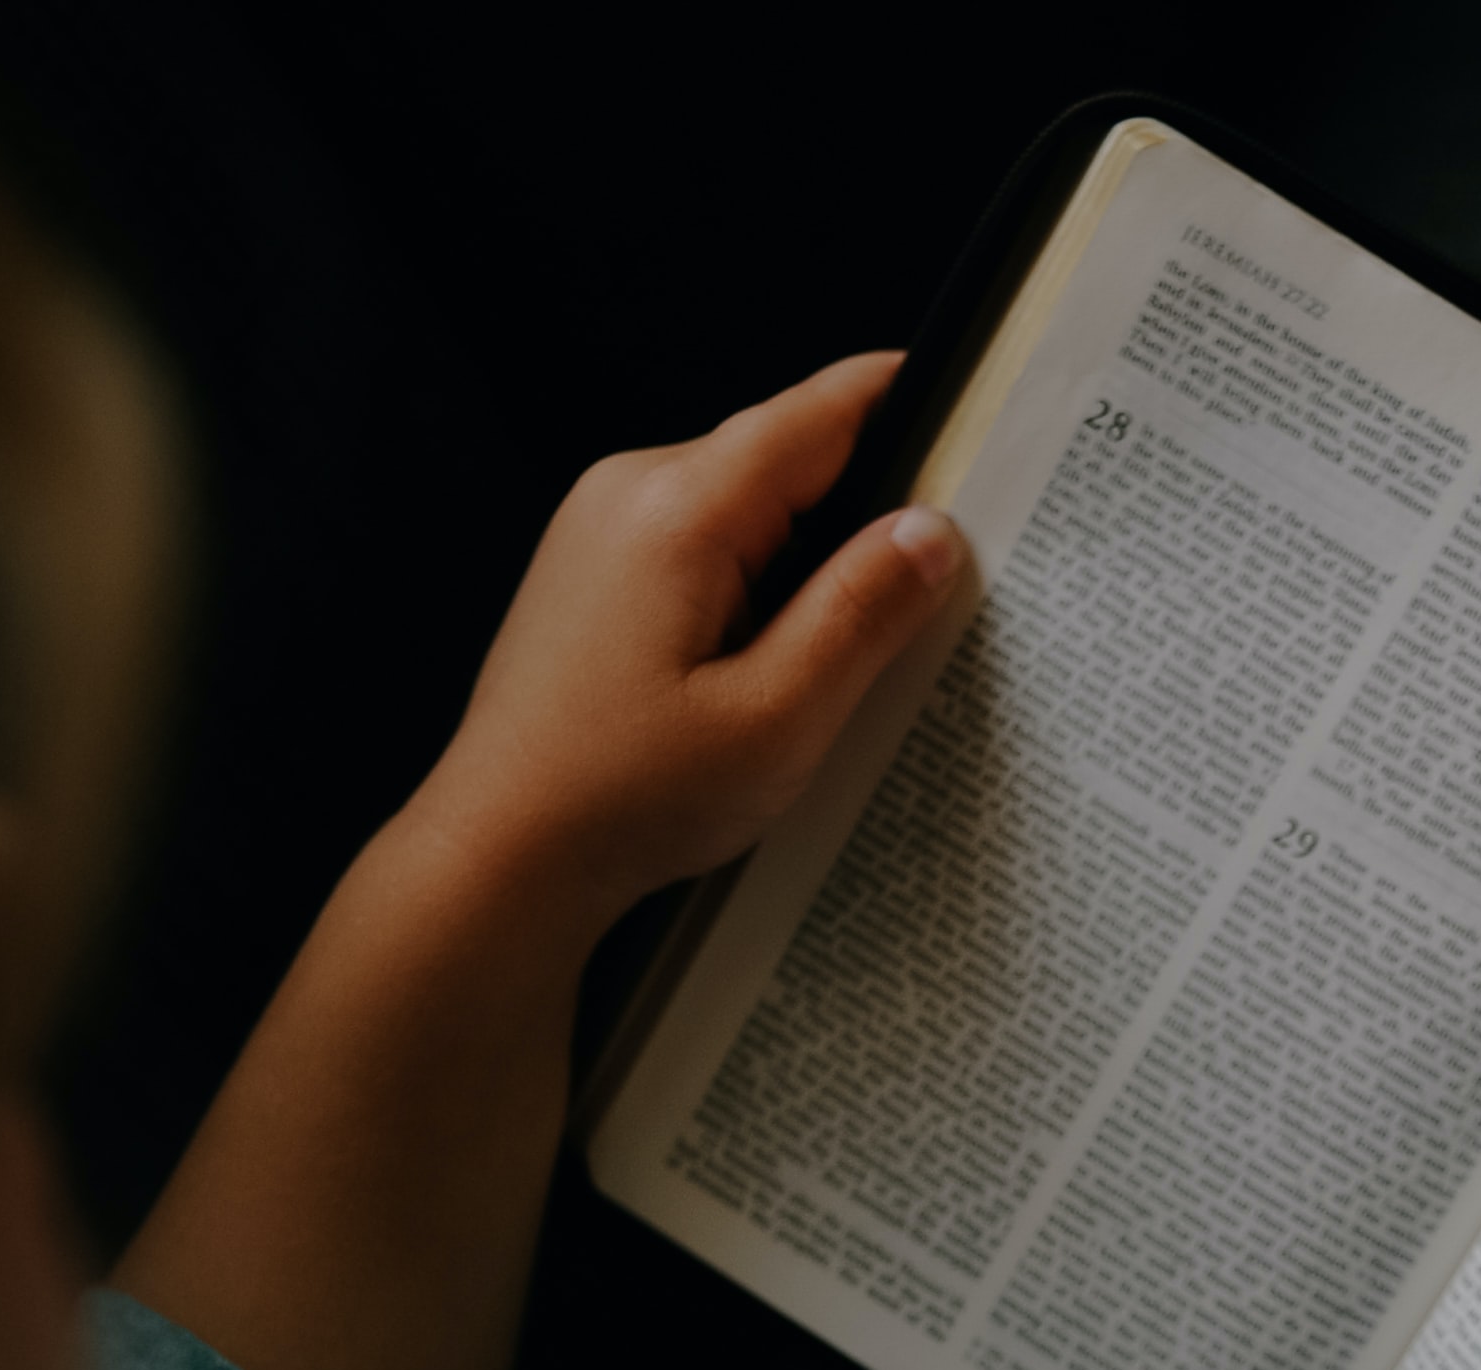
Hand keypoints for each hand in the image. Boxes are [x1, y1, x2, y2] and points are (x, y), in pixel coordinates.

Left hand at [389, 351, 963, 937]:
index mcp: (679, 508)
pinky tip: (771, 669)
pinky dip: (758, 587)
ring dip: (809, 562)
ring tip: (836, 658)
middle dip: (865, 511)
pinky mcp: (597, 568)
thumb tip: (932, 530)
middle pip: (790, 457)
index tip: (978, 420)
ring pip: (751, 506)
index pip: (822, 411)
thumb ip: (861, 614)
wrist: (501, 854)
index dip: (911, 404)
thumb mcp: (777, 719)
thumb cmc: (623, 798)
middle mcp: (631, 490)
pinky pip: (706, 543)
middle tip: (928, 596)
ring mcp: (604, 524)